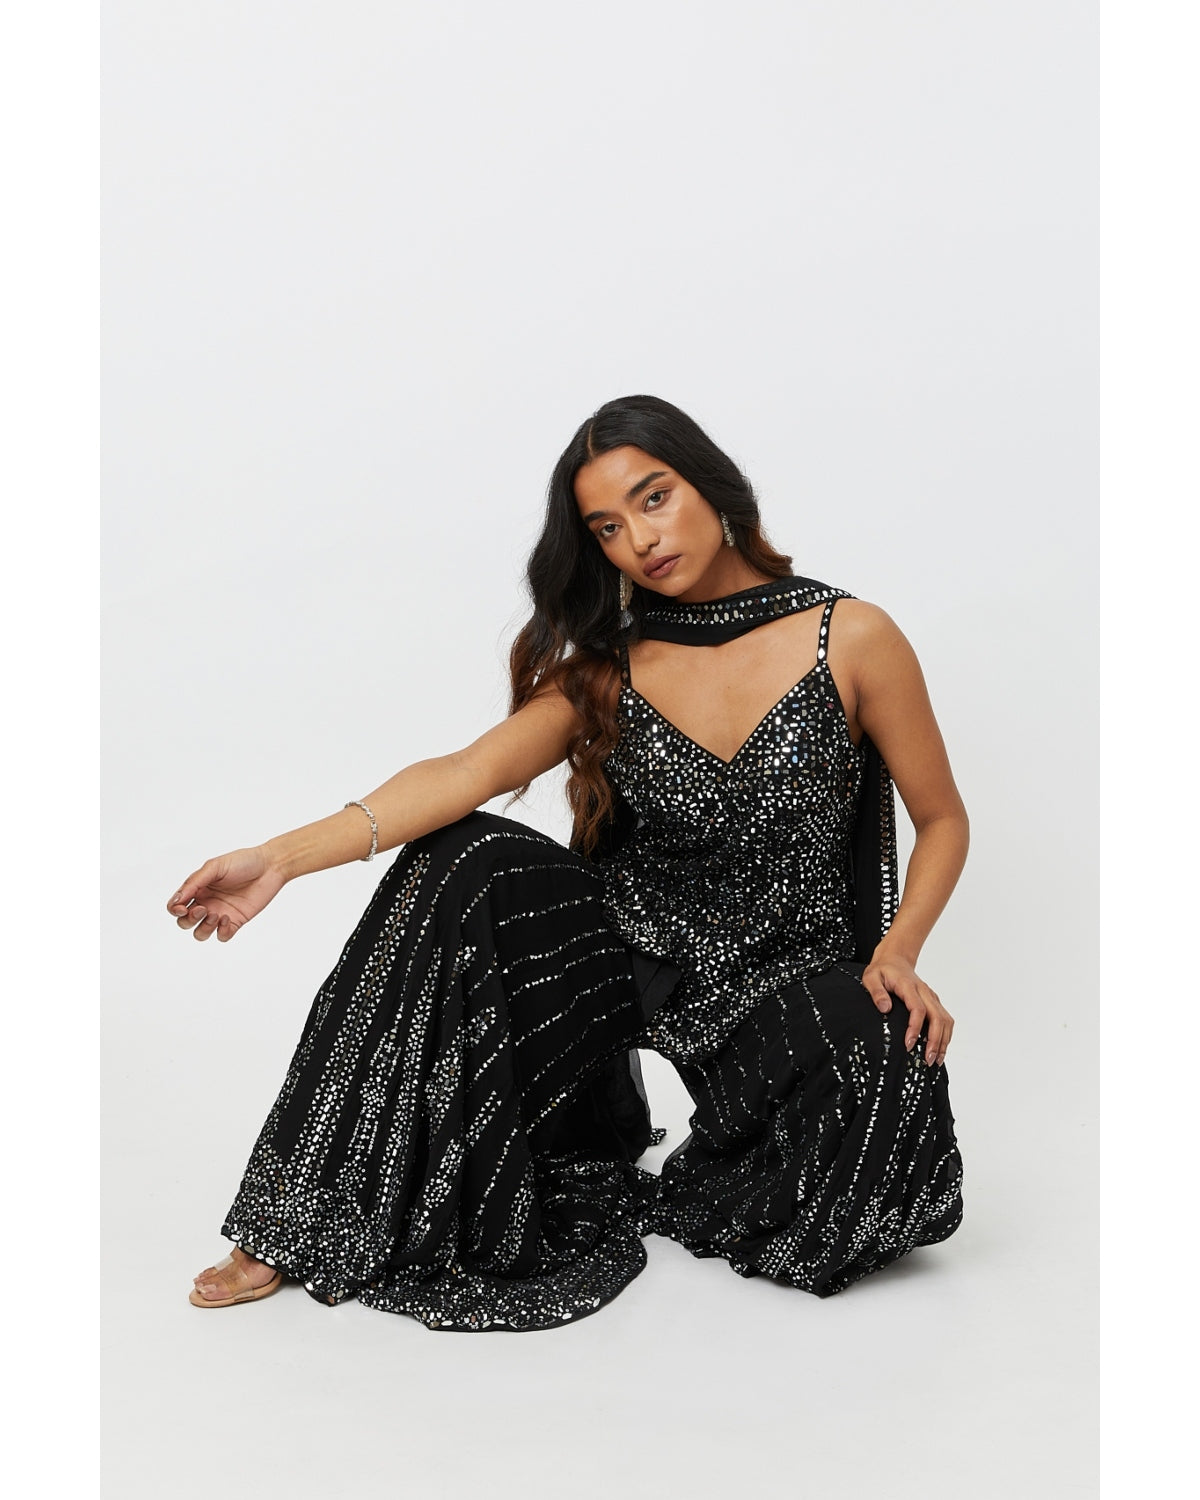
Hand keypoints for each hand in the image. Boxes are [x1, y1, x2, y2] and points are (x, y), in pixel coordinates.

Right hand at [166, 845, 284, 942]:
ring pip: (201, 933)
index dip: (174, 910)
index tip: (183, 907)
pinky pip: (222, 936)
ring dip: (204, 928)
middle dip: (189, 920)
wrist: (270, 866)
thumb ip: (194, 882)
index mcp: (198, 888)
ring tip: (216, 915)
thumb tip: (177, 899)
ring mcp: (220, 913)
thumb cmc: (243, 861)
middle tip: (204, 909)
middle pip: (185, 922)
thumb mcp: (215, 867)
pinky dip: (222, 932)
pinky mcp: (236, 921)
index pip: (176, 905)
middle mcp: (206, 902)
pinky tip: (228, 919)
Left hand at [860, 950, 954, 1066]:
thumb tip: (885, 1009)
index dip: (915, 1028)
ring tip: (936, 1060)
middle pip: (937, 1017)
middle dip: (935, 1040)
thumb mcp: (871, 977)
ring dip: (943, 1041)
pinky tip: (940, 1050)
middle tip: (928, 1060)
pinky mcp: (934, 1002)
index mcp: (908, 986)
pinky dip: (946, 1036)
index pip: (918, 1009)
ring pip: (945, 1020)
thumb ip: (876, 992)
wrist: (896, 959)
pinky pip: (945, 1020)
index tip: (908, 1045)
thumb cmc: (883, 970)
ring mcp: (932, 997)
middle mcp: (925, 992)